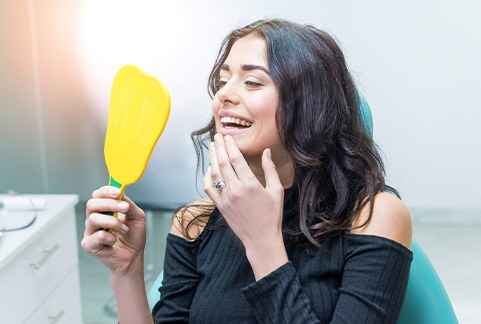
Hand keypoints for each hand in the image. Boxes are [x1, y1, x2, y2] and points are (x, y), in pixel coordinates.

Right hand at [81, 186, 146, 274]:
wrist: (133, 256)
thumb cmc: (133, 237)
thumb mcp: (137, 216)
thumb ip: (128, 203)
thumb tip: (120, 193)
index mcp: (104, 210)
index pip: (98, 194)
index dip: (106, 191)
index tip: (118, 192)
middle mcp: (95, 218)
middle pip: (91, 204)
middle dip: (109, 204)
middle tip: (125, 208)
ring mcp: (90, 231)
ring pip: (93, 219)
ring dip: (113, 222)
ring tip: (124, 229)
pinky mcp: (89, 244)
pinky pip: (97, 236)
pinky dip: (110, 238)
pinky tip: (114, 241)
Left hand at [204, 134, 287, 277]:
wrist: (261, 239)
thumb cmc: (272, 215)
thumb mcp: (276, 191)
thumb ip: (270, 170)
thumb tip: (266, 152)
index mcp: (250, 184)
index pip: (236, 159)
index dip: (230, 145)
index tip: (227, 137)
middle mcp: (235, 189)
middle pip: (223, 163)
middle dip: (219, 147)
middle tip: (217, 137)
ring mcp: (225, 198)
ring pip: (214, 173)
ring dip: (212, 158)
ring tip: (212, 147)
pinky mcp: (220, 206)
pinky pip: (209, 188)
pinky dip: (207, 176)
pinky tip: (210, 168)